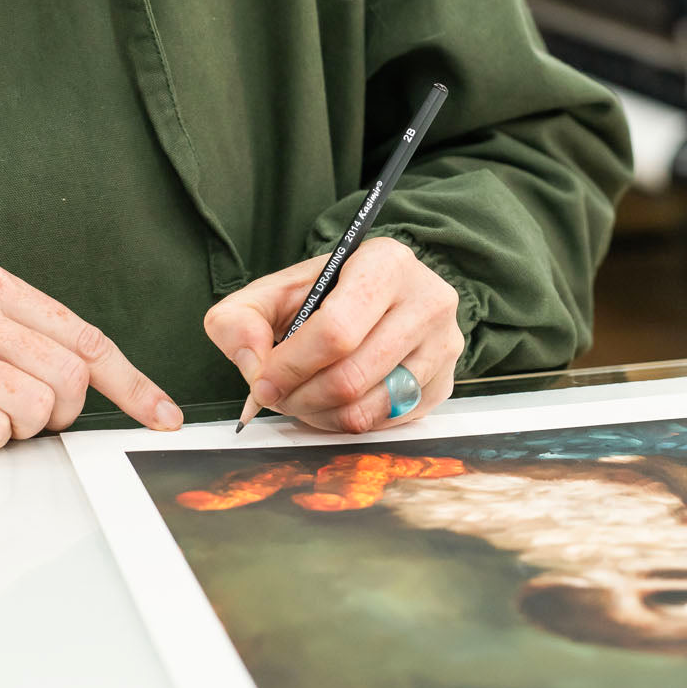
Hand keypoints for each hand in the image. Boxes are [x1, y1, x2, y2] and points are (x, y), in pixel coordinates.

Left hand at [204, 237, 462, 432]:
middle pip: (351, 375)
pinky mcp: (445, 384)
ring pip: (369, 407)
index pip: (336, 331)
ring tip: (301, 399)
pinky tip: (331, 404)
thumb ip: (241, 319)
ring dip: (320, 415)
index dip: (290, 366)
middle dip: (300, 397)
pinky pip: (387, 424)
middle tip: (277, 397)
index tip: (262, 383)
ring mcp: (443, 345)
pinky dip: (347, 423)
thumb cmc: (325, 295)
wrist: (379, 295)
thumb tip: (252, 366)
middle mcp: (427, 300)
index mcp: (385, 263)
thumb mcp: (275, 291)